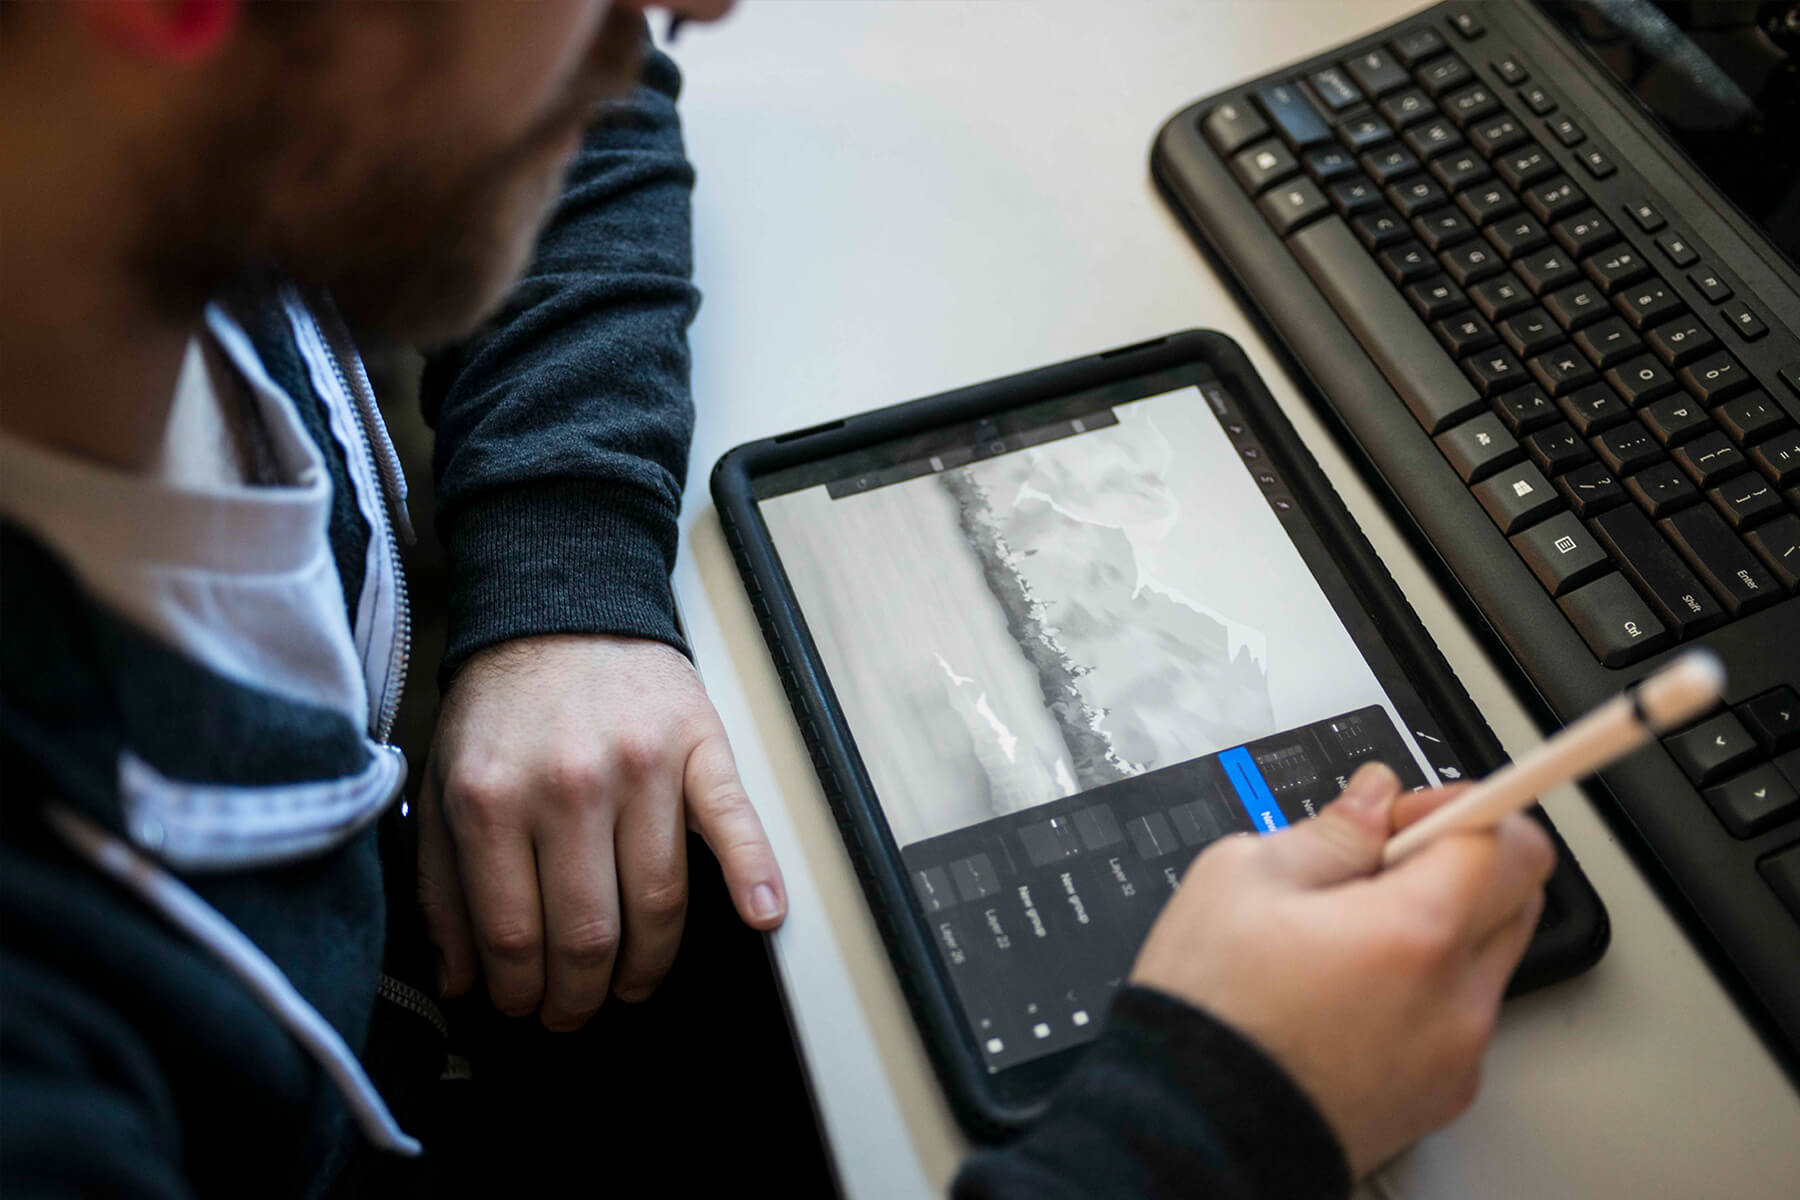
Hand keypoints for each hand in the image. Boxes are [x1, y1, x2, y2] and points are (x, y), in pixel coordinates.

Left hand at [416, 634, 786, 1029]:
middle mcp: (568, 785)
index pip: (514, 933)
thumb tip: (462, 978)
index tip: (525, 1008)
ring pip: (658, 901)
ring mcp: (641, 767)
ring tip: (631, 985)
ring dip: (647, 966)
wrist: (561, 604)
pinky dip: (754, 875)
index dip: (521, 992)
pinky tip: (763, 917)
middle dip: (579, 995)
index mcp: (493, 797)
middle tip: (575, 1013)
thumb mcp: (441, 785)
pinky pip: (734, 822)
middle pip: (587, 932)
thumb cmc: (503, 704)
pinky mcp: (699, 748)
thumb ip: (442, 885)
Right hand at [1129, 762, 1552, 1177]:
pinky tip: (1349, 994)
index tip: (1409, 812)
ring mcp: (1458, 1055)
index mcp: (1416, 931)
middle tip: (1378, 866)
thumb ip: (1329, 832)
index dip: (1457, 806)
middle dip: (1459, 862)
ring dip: (1441, 928)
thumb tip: (1372, 802)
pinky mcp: (1443, 1095)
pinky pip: (1461, 1017)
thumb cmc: (1211, 1011)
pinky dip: (1425, 990)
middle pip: (1519, 895)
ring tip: (1350, 939)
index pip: (1507, 839)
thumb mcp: (1242, 878)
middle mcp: (1457, 997)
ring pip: (1489, 957)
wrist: (1193, 1128)